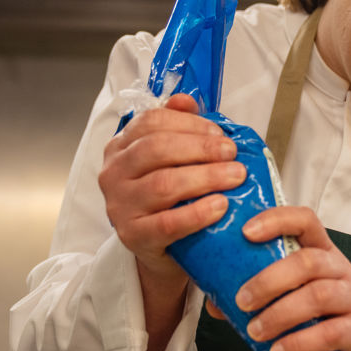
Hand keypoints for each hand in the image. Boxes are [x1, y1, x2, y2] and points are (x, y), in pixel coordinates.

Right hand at [99, 94, 245, 350]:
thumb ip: (179, 128)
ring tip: (236, 177)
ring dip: (206, 177)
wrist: (163, 251)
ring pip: (163, 184)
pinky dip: (198, 213)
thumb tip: (186, 99)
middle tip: (233, 154)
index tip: (221, 133)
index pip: (151, 122)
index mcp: (121, 147)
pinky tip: (221, 206)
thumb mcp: (173, 161)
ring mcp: (120, 206)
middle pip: (156, 150)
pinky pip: (168, 223)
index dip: (189, 124)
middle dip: (200, 148)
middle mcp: (114, 174)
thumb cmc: (172, 199)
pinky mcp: (134, 237)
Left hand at [210, 205, 350, 350]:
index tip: (246, 231)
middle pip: (307, 261)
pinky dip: (299, 343)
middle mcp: (340, 269)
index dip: (277, 220)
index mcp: (321, 252)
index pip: (305, 220)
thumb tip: (214, 301)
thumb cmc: (317, 319)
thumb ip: (255, 295)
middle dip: (269, 280)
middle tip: (242, 301)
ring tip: (255, 331)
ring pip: (318, 295)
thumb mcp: (288, 298)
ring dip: (279, 314)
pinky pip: (330, 333)